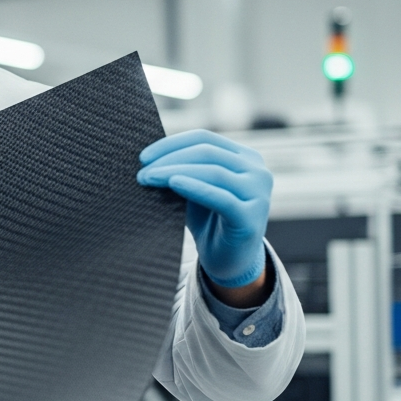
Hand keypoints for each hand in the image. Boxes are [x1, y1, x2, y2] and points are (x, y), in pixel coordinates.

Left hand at [137, 129, 271, 288]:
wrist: (228, 261)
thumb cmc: (208, 220)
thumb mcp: (195, 188)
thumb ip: (183, 169)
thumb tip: (148, 156)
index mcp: (245, 157)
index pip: (204, 138)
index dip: (172, 144)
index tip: (143, 156)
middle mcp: (257, 171)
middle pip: (207, 153)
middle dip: (169, 159)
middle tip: (142, 172)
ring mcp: (258, 194)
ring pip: (212, 172)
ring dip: (174, 172)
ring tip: (148, 179)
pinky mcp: (252, 218)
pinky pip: (221, 198)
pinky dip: (194, 187)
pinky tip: (173, 184)